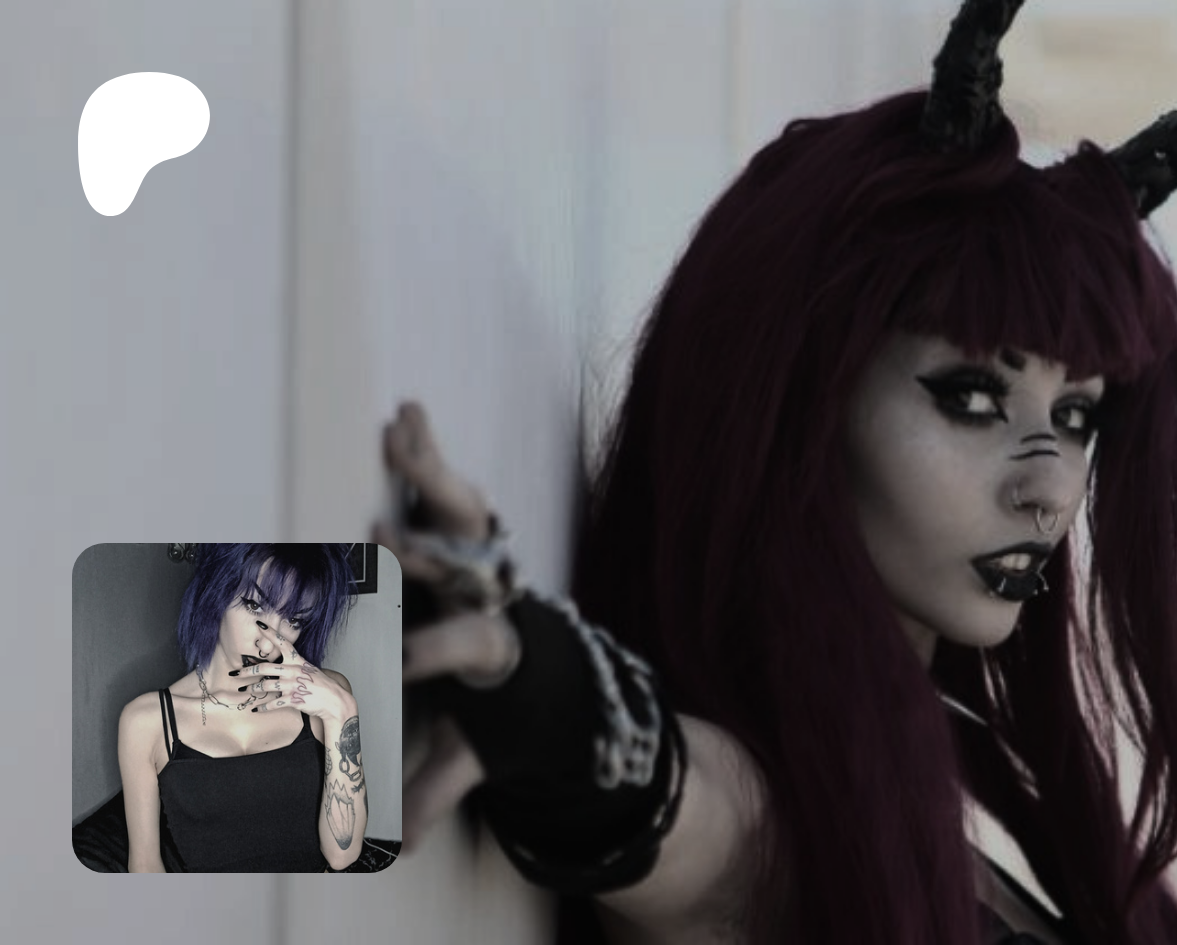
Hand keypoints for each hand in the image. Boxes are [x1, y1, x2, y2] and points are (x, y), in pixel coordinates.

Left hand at [236, 635, 356, 722]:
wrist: (335, 700)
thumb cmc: (322, 685)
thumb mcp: (310, 671)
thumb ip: (294, 667)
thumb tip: (278, 668)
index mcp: (298, 661)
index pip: (284, 643)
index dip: (271, 633)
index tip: (259, 624)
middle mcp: (294, 671)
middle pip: (265, 668)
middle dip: (246, 671)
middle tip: (234, 673)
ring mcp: (294, 685)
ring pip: (266, 686)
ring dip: (252, 689)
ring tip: (243, 690)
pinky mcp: (294, 699)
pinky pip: (273, 703)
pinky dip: (263, 707)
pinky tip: (256, 708)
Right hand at [372, 402, 520, 849]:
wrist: (548, 666)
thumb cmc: (498, 707)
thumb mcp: (481, 748)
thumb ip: (442, 785)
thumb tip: (399, 846)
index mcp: (499, 648)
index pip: (467, 645)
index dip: (433, 652)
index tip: (395, 661)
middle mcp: (499, 594)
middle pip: (471, 565)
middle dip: (430, 551)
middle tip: (385, 535)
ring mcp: (490, 557)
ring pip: (467, 512)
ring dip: (433, 472)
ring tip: (402, 429)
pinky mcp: (478, 531)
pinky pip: (453, 488)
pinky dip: (428, 452)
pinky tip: (405, 413)